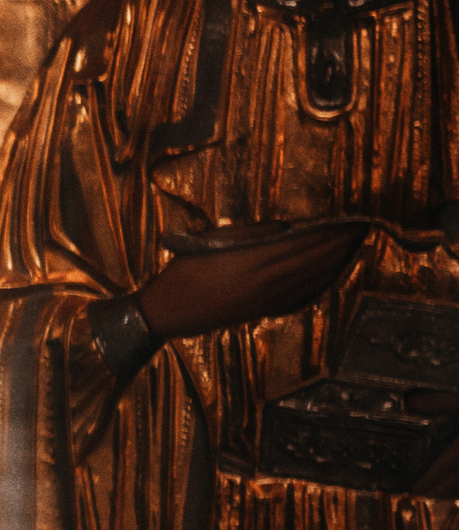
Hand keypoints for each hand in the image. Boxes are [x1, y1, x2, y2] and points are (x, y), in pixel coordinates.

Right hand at [136, 222, 368, 340]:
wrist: (168, 313)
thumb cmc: (182, 273)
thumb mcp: (209, 243)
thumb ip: (248, 234)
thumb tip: (285, 227)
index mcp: (253, 263)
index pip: (304, 243)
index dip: (331, 231)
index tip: (350, 217)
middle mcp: (266, 283)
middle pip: (316, 261)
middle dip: (341, 243)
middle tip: (362, 226)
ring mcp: (268, 300)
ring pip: (314, 279)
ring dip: (338, 261)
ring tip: (354, 245)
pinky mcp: (265, 311)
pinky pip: (304, 296)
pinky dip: (322, 283)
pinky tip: (332, 273)